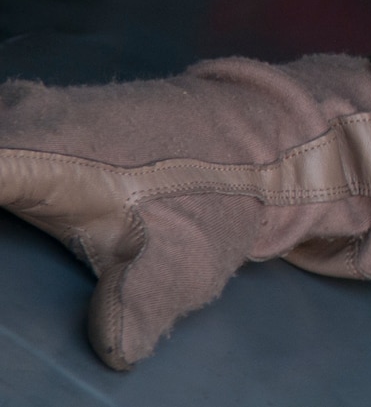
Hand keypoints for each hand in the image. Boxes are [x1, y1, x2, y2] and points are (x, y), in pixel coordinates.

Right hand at [0, 55, 370, 367]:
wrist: (260, 138)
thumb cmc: (215, 200)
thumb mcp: (186, 261)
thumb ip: (140, 304)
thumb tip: (112, 349)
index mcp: (41, 150)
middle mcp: (21, 116)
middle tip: (1, 260)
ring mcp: (22, 106)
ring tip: (1, 241)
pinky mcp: (26, 111)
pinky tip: (4, 206)